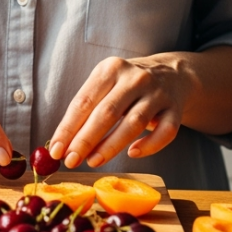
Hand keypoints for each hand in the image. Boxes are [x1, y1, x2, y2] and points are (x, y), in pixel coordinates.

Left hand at [48, 54, 197, 168]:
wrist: (171, 74)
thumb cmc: (127, 86)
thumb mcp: (106, 84)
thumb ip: (87, 109)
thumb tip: (63, 143)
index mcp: (110, 69)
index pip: (84, 101)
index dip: (68, 128)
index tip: (56, 150)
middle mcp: (135, 78)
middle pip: (107, 112)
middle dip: (85, 139)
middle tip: (71, 160)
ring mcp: (158, 93)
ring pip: (134, 122)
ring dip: (111, 145)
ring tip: (93, 161)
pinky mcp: (175, 109)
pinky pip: (165, 131)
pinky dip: (149, 145)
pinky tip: (133, 153)